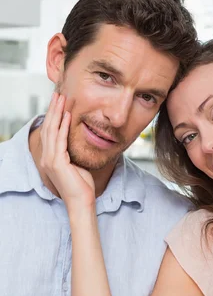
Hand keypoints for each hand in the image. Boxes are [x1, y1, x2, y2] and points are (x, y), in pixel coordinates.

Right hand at [40, 93, 95, 212]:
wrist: (82, 202)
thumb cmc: (82, 186)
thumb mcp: (77, 165)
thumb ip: (73, 153)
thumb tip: (77, 142)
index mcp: (50, 159)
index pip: (50, 132)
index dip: (53, 116)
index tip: (59, 103)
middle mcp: (47, 158)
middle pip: (48, 128)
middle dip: (53, 109)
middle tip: (58, 94)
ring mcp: (50, 160)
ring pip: (52, 131)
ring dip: (57, 113)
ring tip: (62, 99)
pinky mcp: (57, 162)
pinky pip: (60, 140)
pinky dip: (63, 126)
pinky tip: (67, 115)